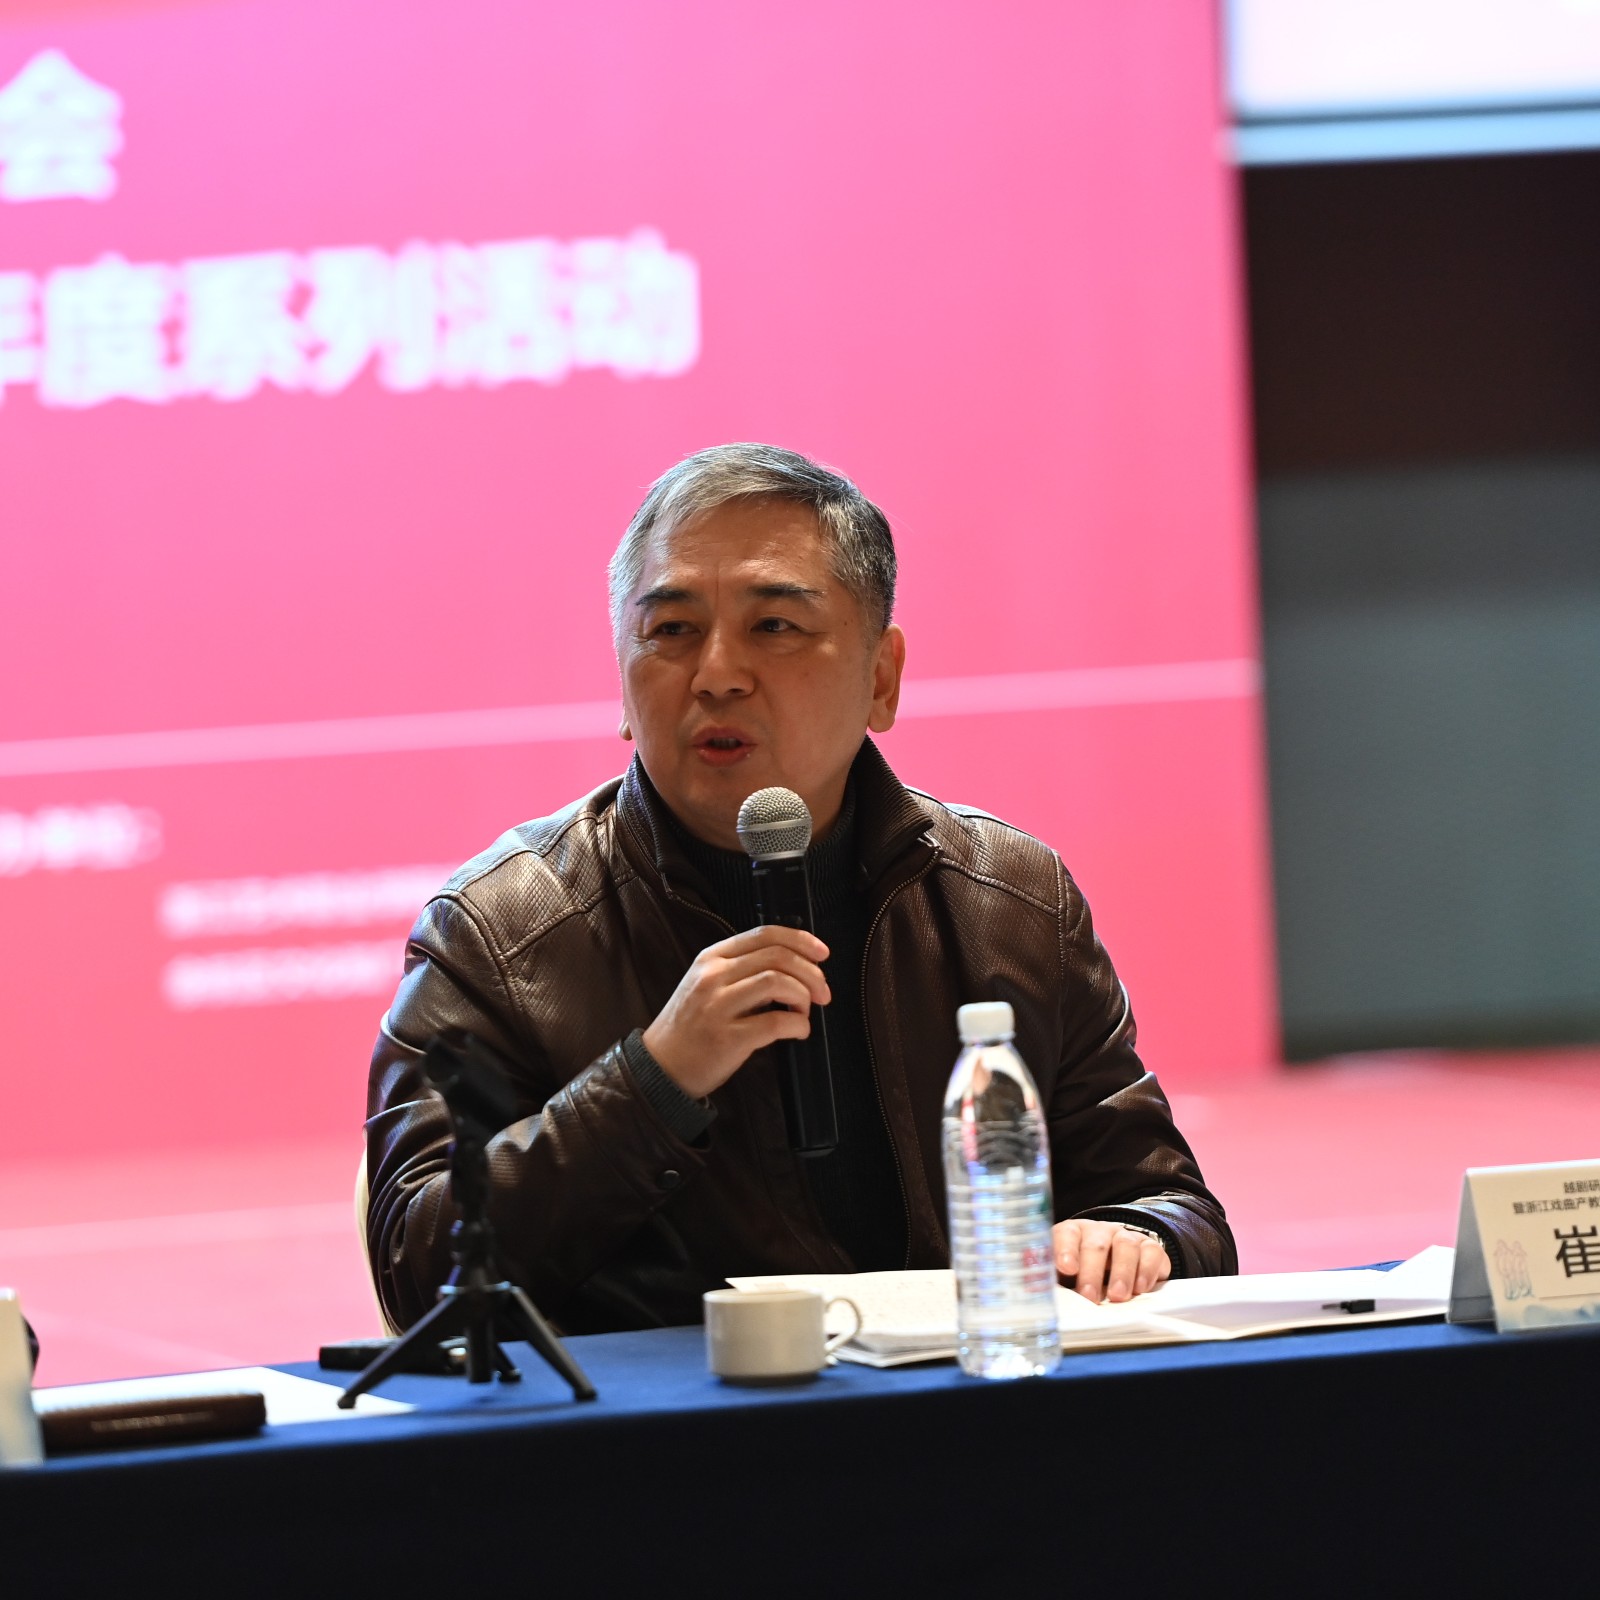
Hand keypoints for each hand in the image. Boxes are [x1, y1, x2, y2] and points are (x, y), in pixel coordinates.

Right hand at [642, 925, 830, 1098]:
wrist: (660, 1067)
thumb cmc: (690, 1027)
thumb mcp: (706, 985)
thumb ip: (742, 970)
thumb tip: (794, 968)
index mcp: (711, 958)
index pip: (764, 934)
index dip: (801, 940)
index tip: (822, 953)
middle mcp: (713, 976)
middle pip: (778, 957)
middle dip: (811, 973)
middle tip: (823, 992)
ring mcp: (718, 1006)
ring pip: (778, 982)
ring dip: (803, 997)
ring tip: (804, 1012)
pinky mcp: (728, 1038)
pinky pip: (777, 1022)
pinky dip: (798, 1025)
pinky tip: (799, 1031)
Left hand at [1053, 1218, 1170, 1303]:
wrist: (1118, 1264)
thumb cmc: (1084, 1274)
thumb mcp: (1065, 1277)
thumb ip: (1053, 1283)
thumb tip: (1038, 1294)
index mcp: (1073, 1234)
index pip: (1066, 1234)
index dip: (1065, 1249)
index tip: (1066, 1268)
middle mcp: (1099, 1232)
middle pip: (1096, 1245)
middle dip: (1092, 1272)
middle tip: (1089, 1296)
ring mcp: (1125, 1237)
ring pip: (1125, 1246)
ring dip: (1121, 1272)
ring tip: (1117, 1297)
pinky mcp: (1149, 1247)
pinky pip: (1151, 1252)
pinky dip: (1146, 1270)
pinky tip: (1141, 1288)